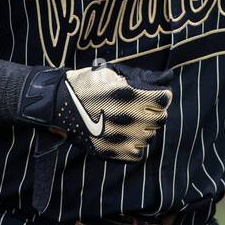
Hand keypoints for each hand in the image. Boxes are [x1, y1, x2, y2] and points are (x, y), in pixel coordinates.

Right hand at [26, 60, 173, 161]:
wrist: (58, 105)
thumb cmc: (86, 84)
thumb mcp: (113, 72)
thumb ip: (142, 77)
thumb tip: (166, 79)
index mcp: (128, 95)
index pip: (164, 100)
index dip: (159, 95)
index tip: (152, 94)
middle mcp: (126, 118)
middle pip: (159, 119)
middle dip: (153, 111)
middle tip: (139, 107)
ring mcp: (119, 138)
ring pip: (149, 136)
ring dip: (143, 128)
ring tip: (128, 120)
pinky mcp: (111, 152)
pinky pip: (137, 152)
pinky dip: (134, 145)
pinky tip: (124, 135)